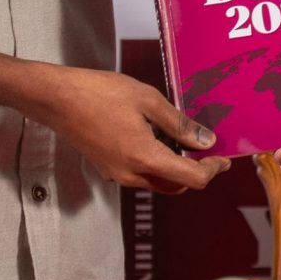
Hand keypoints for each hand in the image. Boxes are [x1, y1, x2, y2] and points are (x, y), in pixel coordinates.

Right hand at [26, 66, 230, 192]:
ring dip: (175, 167)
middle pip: (176, 185)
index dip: (213, 170)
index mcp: (146, 159)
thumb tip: (205, 141)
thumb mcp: (148, 100)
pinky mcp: (107, 168)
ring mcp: (117, 174)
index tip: (224, 158)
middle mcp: (132, 175)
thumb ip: (179, 124)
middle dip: (196, 170)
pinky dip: (156, 162)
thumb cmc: (99, 94)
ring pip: (158, 181)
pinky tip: (157, 136)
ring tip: (181, 137)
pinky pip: (140, 173)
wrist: (56, 98)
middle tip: (207, 147)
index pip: (192, 179)